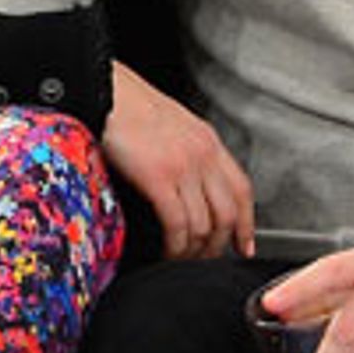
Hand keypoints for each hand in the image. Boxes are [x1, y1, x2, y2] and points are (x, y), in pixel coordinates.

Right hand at [103, 61, 255, 258]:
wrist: (106, 91)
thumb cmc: (129, 108)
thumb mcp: (172, 126)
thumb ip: (187, 153)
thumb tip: (189, 187)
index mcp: (208, 142)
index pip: (242, 190)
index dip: (247, 224)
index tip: (244, 246)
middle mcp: (203, 155)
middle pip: (227, 214)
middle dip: (219, 246)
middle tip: (205, 261)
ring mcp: (184, 166)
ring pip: (204, 225)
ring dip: (194, 251)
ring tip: (180, 261)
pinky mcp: (160, 177)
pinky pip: (178, 224)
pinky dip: (175, 246)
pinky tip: (166, 252)